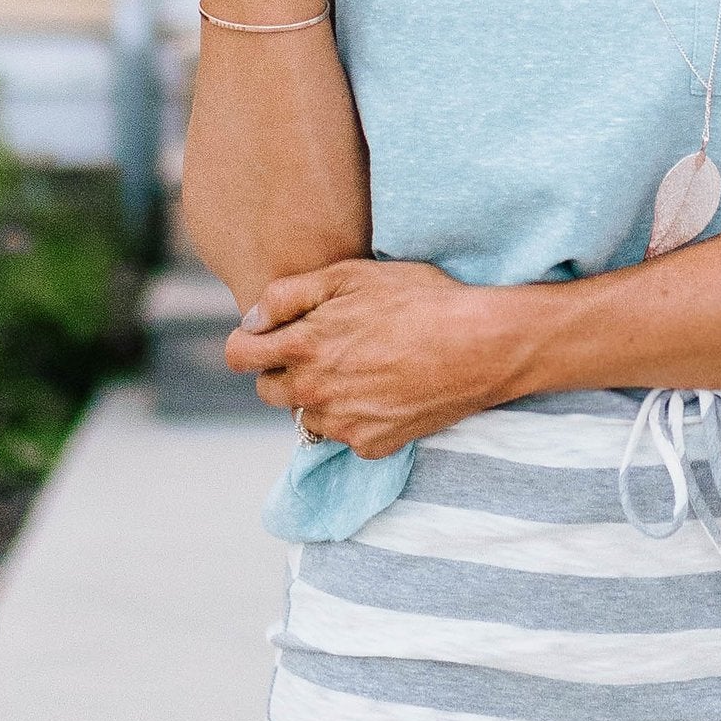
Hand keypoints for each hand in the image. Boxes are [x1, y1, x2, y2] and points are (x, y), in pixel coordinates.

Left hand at [232, 260, 526, 459]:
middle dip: (285, 370)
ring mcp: (343, 424)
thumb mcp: (351, 275)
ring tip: (362, 368)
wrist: (481, 345)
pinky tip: (386, 390)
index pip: (239, 356)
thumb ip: (288, 295)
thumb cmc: (419, 300)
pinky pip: (346, 435)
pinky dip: (357, 417)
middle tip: (325, 347)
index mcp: (303, 346)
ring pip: (307, 416)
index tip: (270, 335)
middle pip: (268, 391)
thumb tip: (252, 319)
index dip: (250, 342)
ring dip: (320, 397)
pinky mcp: (371, 445)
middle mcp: (315, 392)